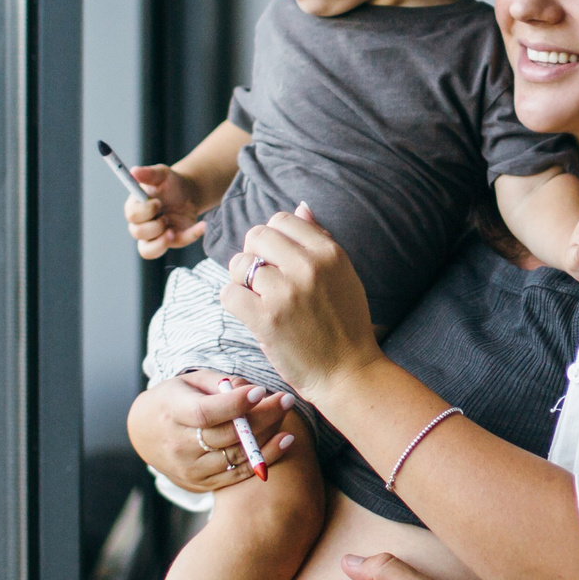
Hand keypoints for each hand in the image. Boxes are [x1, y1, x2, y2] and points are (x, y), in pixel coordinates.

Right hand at [126, 164, 208, 258]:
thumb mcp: (162, 174)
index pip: (132, 215)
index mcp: (135, 206)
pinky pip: (176, 246)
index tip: (158, 202)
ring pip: (147, 251)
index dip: (146, 210)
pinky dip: (190, 237)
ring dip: (161, 242)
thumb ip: (149, 173)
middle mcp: (140, 224)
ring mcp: (154, 236)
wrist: (188, 193)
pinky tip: (202, 225)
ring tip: (172, 231)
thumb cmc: (170, 183)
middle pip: (137, 233)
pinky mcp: (171, 242)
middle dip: (154, 225)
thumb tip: (134, 171)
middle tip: (165, 216)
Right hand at [127, 372, 296, 492]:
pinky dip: (265, 458)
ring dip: (267, 436)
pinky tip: (285, 441)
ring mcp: (189, 468)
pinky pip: (238, 473)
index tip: (261, 391)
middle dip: (262, 416)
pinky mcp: (200, 483)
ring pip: (236, 455)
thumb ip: (219, 383)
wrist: (144, 432)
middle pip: (227, 434)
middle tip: (286, 400)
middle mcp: (179, 444)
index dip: (235, 404)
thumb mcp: (189, 382)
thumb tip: (250, 390)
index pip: (205, 413)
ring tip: (285, 415)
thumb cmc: (174, 400)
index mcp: (172, 413)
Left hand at [220, 205, 380, 400]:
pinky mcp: (266, 319)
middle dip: (253, 255)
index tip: (276, 261)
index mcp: (329, 252)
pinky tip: (250, 313)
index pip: (282, 220)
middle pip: (256, 236)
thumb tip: (301, 207)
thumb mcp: (343, 274)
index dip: (272, 239)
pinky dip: (233, 302)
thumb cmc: (345, 324)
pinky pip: (229, 294)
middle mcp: (308, 266)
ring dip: (241, 281)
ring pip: (239, 264)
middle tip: (262, 281)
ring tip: (258, 299)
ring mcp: (286, 292)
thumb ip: (320, 239)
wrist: (349, 372)